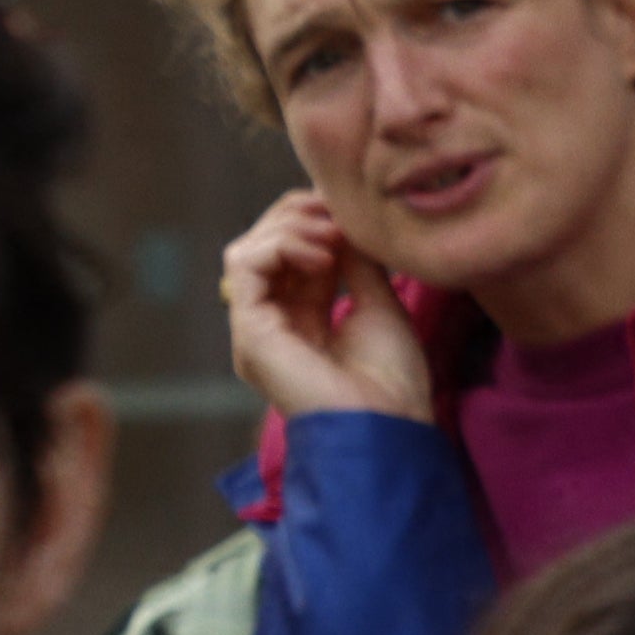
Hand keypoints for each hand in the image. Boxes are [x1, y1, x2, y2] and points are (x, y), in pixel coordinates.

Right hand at [218, 192, 433, 427]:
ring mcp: (256, 328)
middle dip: (299, 216)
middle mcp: (271, 320)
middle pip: (261, 244)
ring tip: (333, 236)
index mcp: (300, 316)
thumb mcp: (379, 305)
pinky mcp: (250, 332)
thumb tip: (346, 223)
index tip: (351, 210)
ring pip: (246, 250)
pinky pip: (244, 268)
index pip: (288, 250)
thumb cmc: (391, 379)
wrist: (388, 425)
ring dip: (290, 228)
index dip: (315, 220)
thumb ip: (357, 265)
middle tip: (340, 215)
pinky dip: (280, 246)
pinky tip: (321, 255)